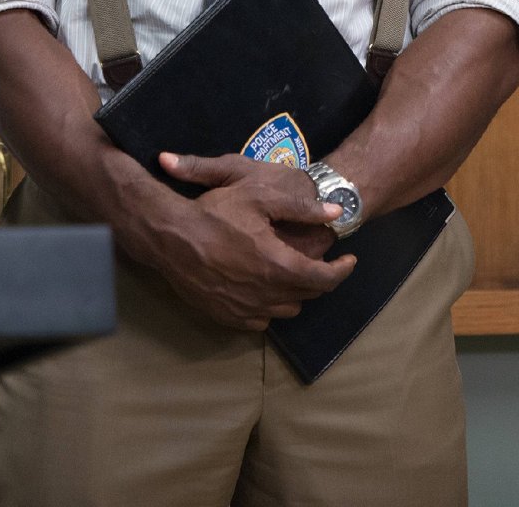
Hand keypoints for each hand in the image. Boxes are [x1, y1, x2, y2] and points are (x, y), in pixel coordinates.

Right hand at [150, 151, 356, 330]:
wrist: (169, 235)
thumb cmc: (214, 211)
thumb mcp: (259, 196)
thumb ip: (301, 207)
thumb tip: (337, 214)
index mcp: (277, 266)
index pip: (324, 279)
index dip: (342, 270)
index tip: (349, 260)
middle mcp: (265, 294)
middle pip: (307, 295)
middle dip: (319, 279)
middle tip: (320, 261)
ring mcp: (244, 308)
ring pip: (286, 310)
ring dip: (295, 293)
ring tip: (291, 273)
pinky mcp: (226, 316)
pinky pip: (260, 321)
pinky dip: (268, 307)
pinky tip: (262, 287)